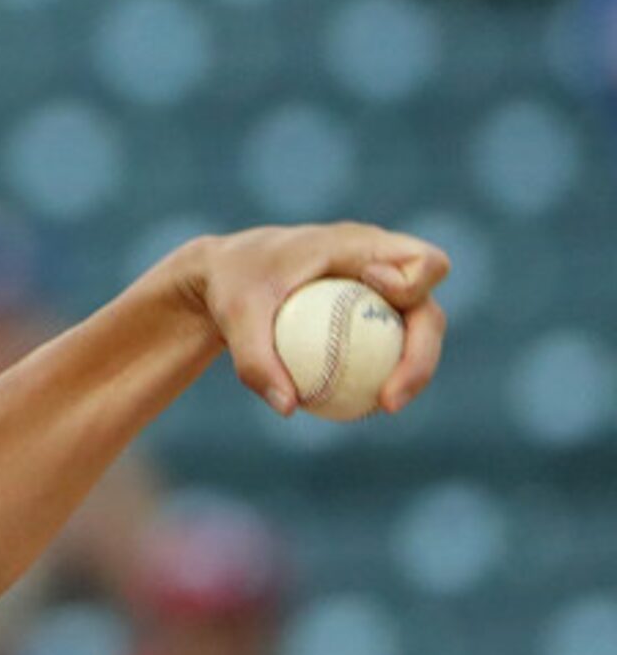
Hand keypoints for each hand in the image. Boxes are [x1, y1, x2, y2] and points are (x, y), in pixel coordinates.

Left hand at [175, 222, 450, 416]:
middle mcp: (381, 266)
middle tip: (390, 400)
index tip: (376, 302)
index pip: (420, 259)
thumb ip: (256, 360)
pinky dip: (383, 374)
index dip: (415, 284)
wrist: (225, 275)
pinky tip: (362, 406)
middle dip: (422, 354)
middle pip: (428, 309)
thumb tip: (289, 408)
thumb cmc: (232, 284)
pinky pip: (388, 346)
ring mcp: (379, 291)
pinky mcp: (368, 312)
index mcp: (358, 246)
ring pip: (416, 333)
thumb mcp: (234, 316)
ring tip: (384, 406)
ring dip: (410, 371)